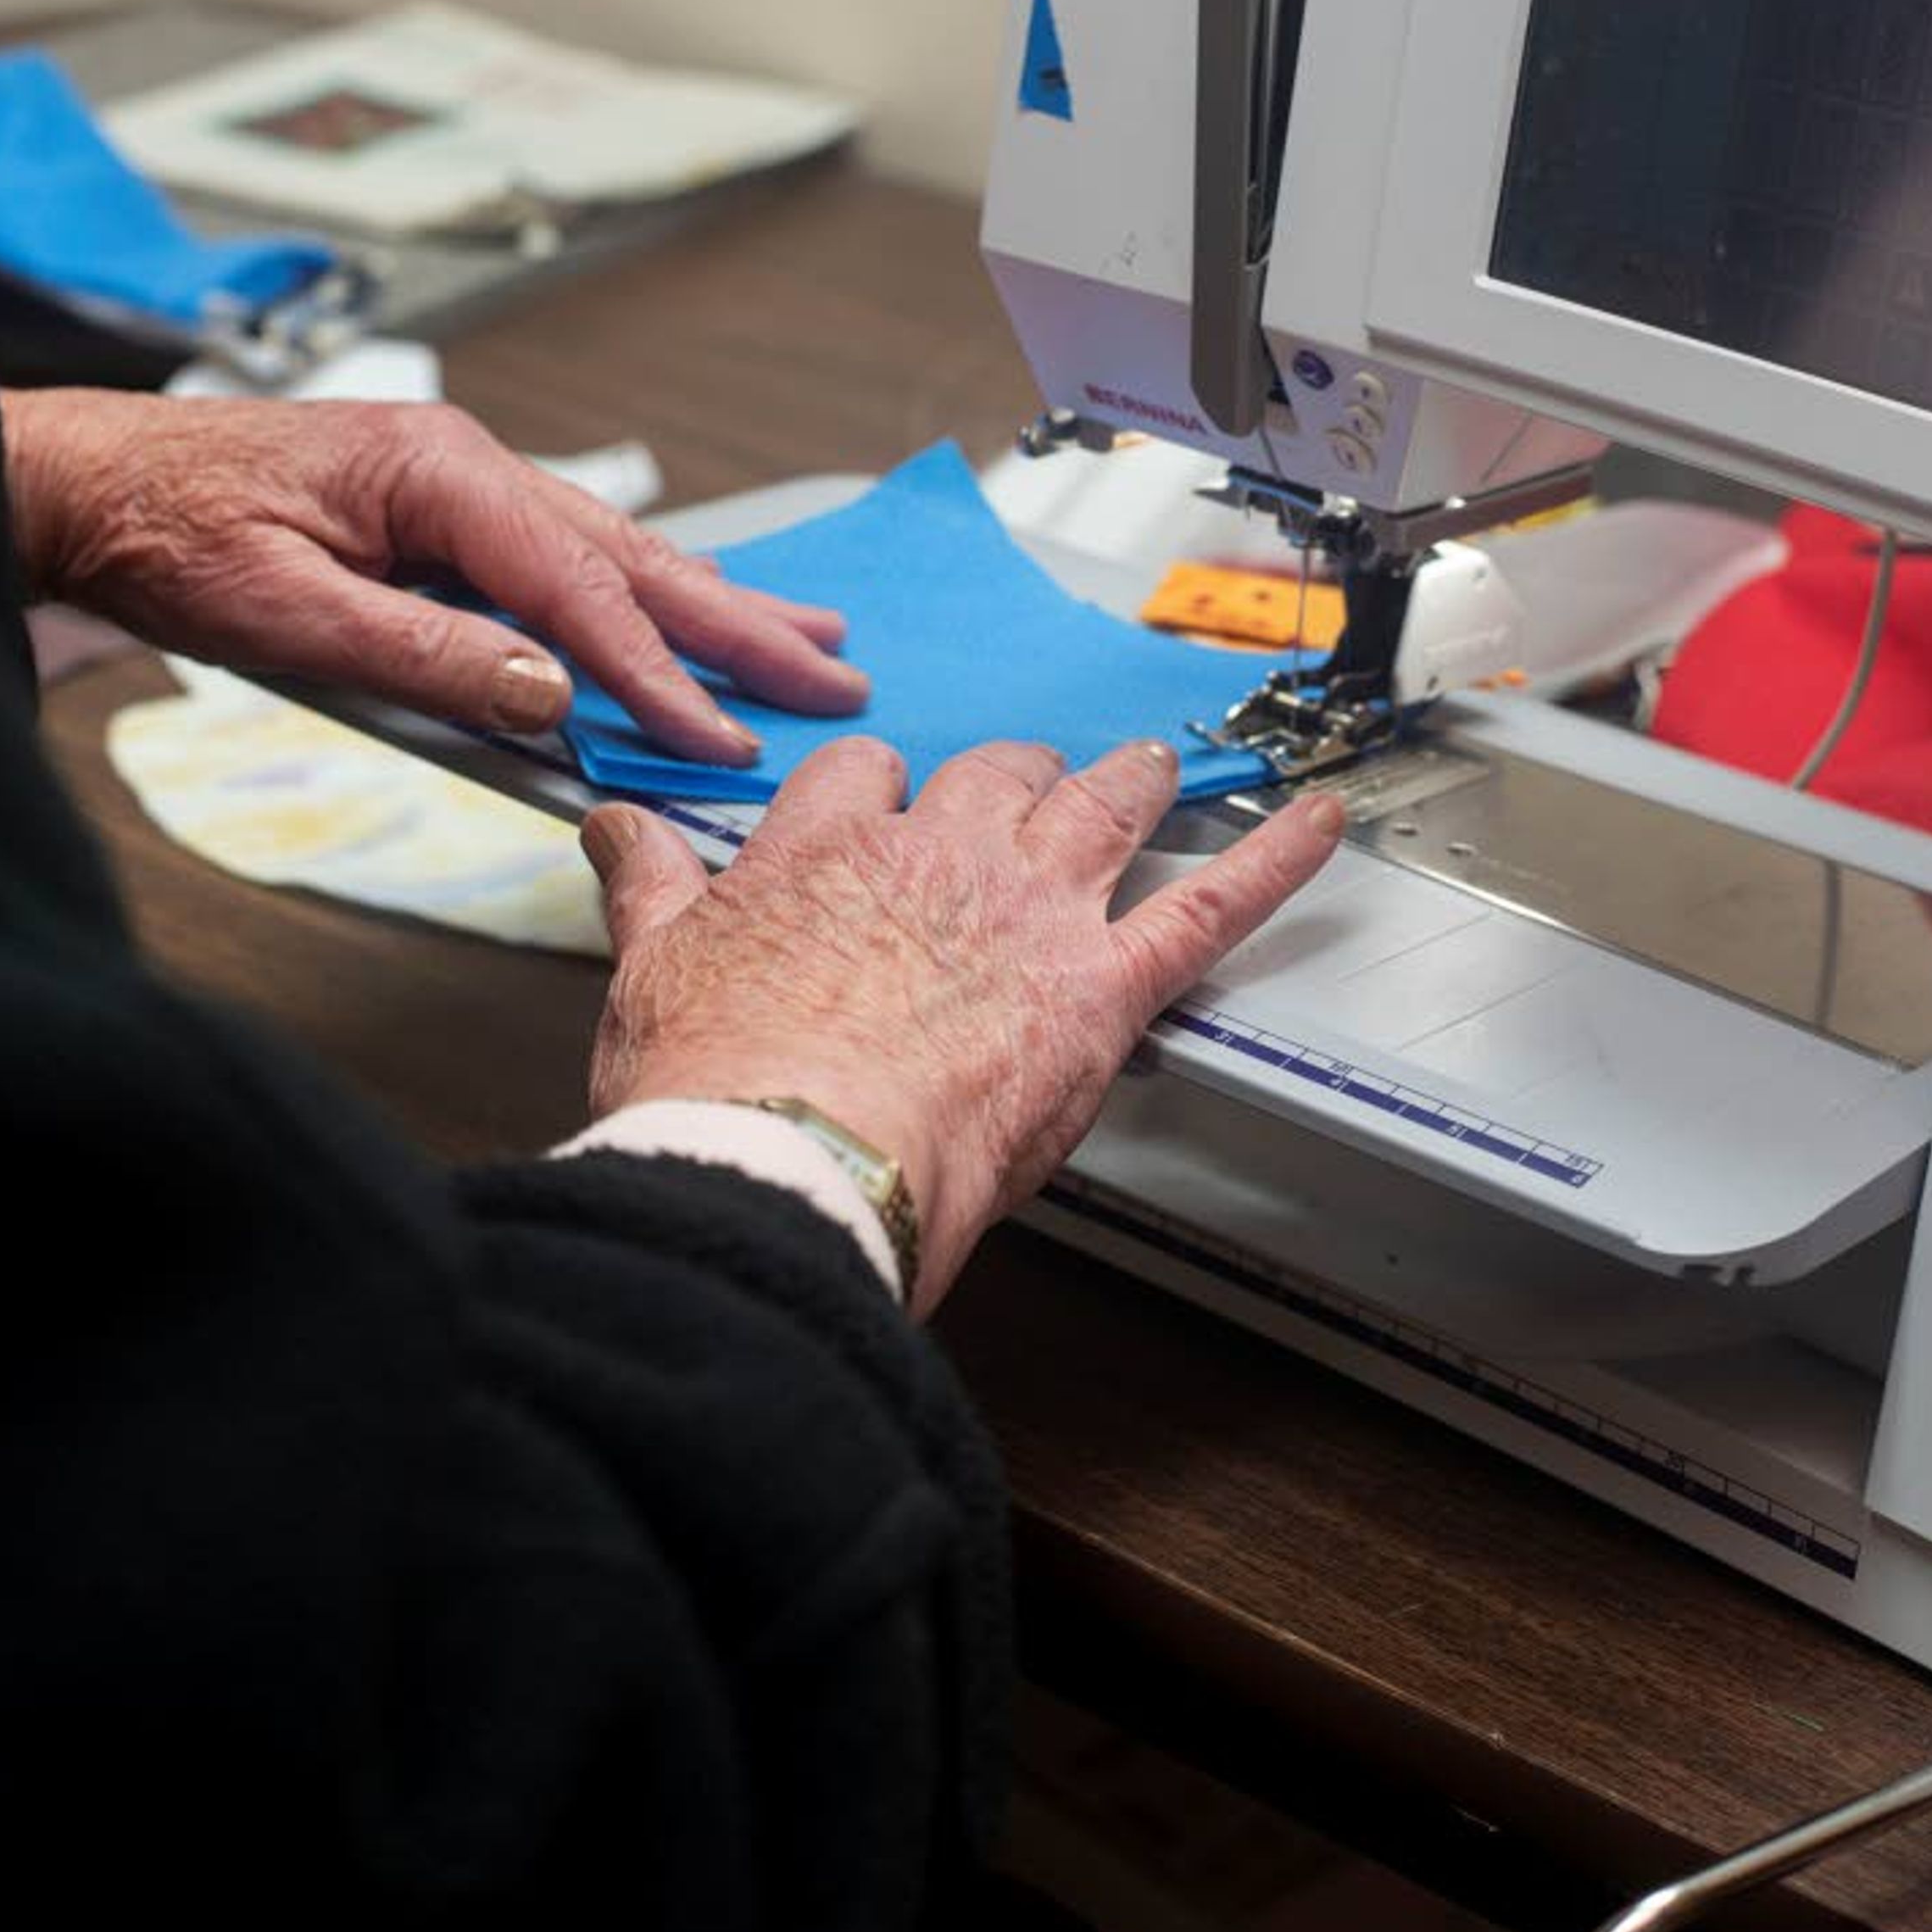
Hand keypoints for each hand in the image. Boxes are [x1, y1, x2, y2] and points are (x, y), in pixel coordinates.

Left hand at [0, 389, 866, 764]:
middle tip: (834, 675)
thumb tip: (550, 698)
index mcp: (438, 475)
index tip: (722, 738)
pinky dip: (642, 596)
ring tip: (806, 636)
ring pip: (615, 555)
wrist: (86, 483)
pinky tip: (692, 609)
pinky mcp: (443, 517)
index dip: (657, 676)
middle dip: (739, 625)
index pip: (579, 591)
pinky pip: (568, 562)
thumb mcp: (287, 614)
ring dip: (713, 604)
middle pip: (633, 560)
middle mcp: (467, 466)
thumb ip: (424, 659)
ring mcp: (460, 486)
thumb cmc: (168, 533)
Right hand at [580, 737, 1344, 1312]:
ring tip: (1149, 769)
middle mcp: (938, 860)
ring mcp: (1030, 916)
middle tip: (1026, 790)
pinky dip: (1275, 860)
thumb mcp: (651, 973)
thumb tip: (611, 830)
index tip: (880, 811)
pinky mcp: (1103, 986)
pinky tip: (1320, 821)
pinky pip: (1210, 906)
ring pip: (1098, 808)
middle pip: (993, 775)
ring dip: (1127, 783)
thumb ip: (645, 885)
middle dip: (1013, 778)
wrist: (793, 1162)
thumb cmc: (722, 1091)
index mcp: (826, 852)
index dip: (878, 792)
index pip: (862, 776)